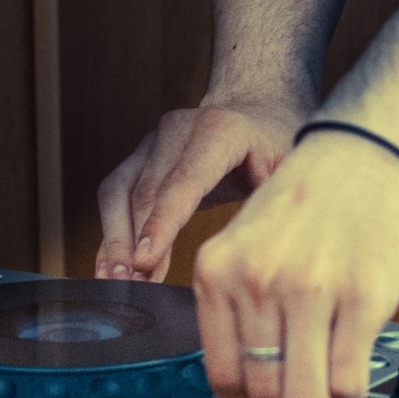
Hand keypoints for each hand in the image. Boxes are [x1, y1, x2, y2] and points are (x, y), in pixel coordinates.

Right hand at [95, 101, 305, 283]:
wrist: (254, 110)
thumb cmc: (274, 141)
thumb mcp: (289, 164)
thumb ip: (274, 200)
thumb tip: (259, 250)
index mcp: (218, 131)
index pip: (183, 182)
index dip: (162, 224)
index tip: (145, 262)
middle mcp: (177, 130)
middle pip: (144, 192)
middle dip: (134, 244)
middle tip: (133, 287)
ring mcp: (153, 141)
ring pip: (117, 193)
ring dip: (113, 241)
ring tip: (115, 282)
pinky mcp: (139, 157)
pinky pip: (114, 196)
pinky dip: (111, 233)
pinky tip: (110, 266)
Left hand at [192, 128, 398, 397]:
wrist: (364, 151)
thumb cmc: (311, 200)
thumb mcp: (250, 245)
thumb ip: (244, 311)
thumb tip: (256, 395)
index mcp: (219, 271)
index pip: (222, 376)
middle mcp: (258, 281)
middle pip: (261, 394)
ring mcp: (310, 289)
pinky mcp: (362, 295)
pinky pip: (347, 378)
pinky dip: (349, 396)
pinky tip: (352, 385)